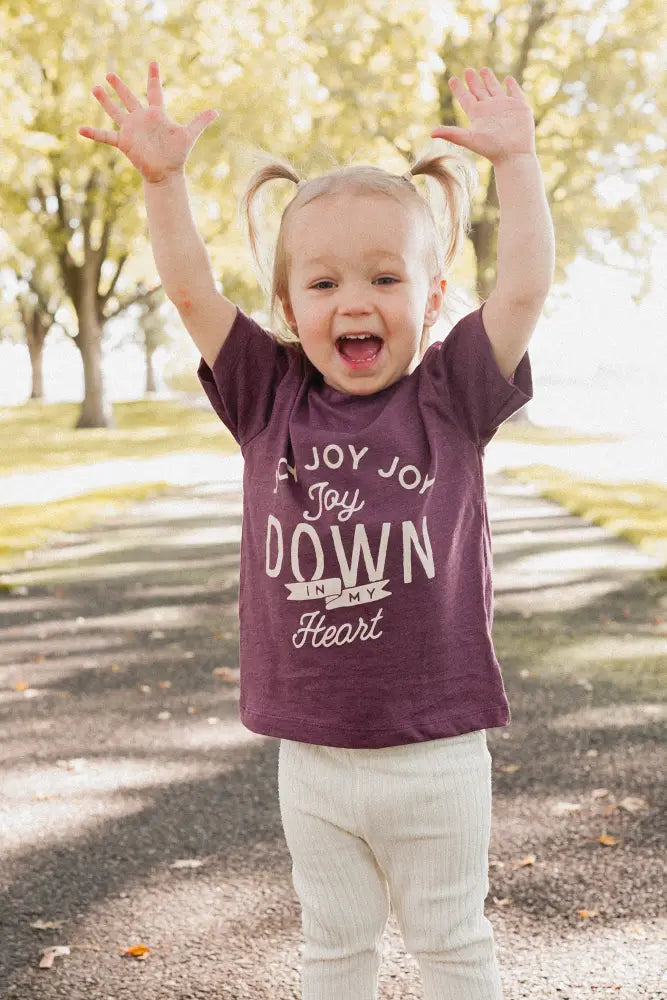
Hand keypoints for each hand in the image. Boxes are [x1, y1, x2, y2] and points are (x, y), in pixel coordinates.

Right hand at [78, 61, 217, 183]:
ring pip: (116, 111)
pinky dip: (93, 133)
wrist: (166, 173)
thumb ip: (200, 122)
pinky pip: (106, 136)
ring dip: (105, 101)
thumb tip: (216, 111)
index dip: (154, 78)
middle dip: (120, 86)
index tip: (153, 63)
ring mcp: (131, 129)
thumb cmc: (177, 155)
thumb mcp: (189, 135)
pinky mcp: (124, 142)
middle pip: (129, 98)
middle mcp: (141, 119)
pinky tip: (79, 130)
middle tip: (110, 74)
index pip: (155, 91)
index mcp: (157, 114)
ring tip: (95, 88)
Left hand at [431, 67, 534, 165]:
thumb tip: (431, 133)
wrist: (513, 154)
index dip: (458, 89)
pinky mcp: (519, 107)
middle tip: (468, 70)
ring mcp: (504, 107)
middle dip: (473, 81)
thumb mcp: (469, 139)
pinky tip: (508, 80)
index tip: (452, 79)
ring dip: (489, 80)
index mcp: (477, 114)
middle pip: (479, 91)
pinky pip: (514, 93)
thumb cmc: (491, 148)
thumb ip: (451, 134)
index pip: (465, 98)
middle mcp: (489, 109)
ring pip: (495, 89)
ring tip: (483, 69)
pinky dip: (511, 86)